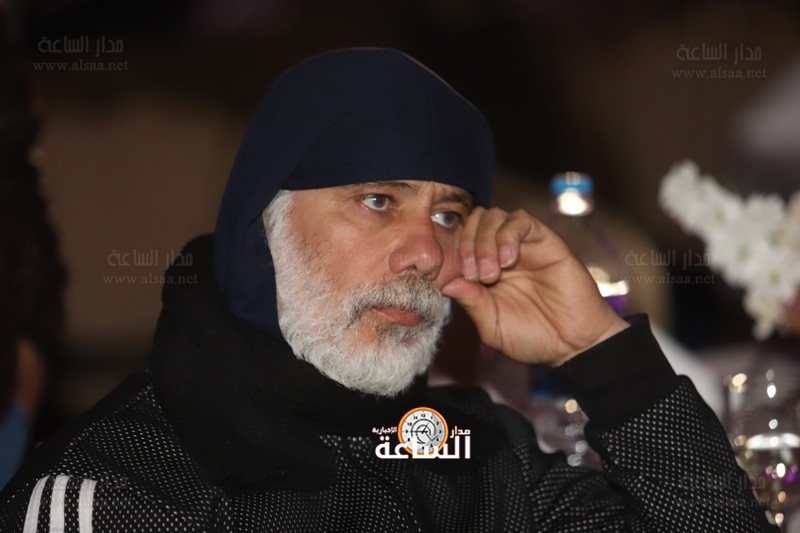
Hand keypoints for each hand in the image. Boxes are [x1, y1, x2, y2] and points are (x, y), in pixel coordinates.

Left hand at [441, 207, 628, 365]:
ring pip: (493, 216)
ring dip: (484, 241)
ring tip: (491, 274)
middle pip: (472, 222)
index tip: (453, 279)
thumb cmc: (534, 338)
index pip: (458, 243)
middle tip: (474, 275)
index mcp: (484, 271)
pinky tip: (509, 261)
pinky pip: (520, 219)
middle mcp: (501, 253)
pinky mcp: (545, 240)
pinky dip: (508, 234)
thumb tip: (447, 282)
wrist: (575, 344)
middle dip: (465, 244)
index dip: (451, 255)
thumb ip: (471, 303)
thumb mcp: (492, 326)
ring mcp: (523, 245)